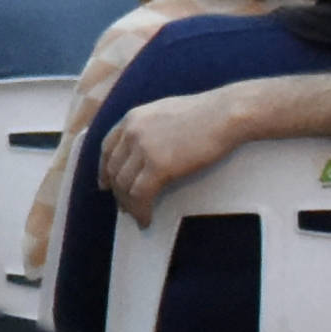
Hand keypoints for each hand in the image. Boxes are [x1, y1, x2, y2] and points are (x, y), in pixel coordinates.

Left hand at [95, 86, 249, 205]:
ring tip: (138, 215)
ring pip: (124, 185)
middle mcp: (132, 131)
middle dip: (118, 191)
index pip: (107, 147)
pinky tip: (146, 219)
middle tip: (125, 206)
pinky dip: (141, 210)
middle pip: (114, 169)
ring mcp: (144, 148)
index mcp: (133, 117)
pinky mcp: (159, 165)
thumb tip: (142, 151)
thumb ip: (148, 128)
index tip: (105, 184)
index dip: (104, 169)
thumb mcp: (165, 113)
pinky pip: (140, 195)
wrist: (226, 114)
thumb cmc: (206, 114)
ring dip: (129, 205)